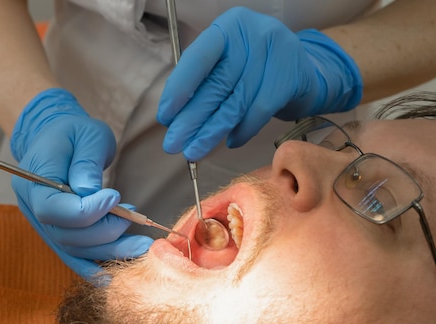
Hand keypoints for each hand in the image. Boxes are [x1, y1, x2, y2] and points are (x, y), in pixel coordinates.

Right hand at [11, 88, 152, 278]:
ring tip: (141, 245)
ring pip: (73, 250)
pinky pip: (73, 256)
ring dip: (109, 252)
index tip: (115, 198)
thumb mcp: (86, 134)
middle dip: (104, 233)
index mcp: (32, 179)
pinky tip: (116, 275)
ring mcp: (43, 224)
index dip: (86, 211)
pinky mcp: (57, 233)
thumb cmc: (73, 132)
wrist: (57, 138)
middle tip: (134, 219)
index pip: (54, 208)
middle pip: (65, 235)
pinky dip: (93, 268)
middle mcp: (33, 207)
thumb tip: (89, 191)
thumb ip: (87, 161)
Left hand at [157, 7, 362, 160]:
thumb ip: (203, 83)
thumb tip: (174, 119)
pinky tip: (229, 142)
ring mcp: (275, 52)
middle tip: (174, 145)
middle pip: (216, 85)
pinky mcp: (290, 76)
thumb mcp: (227, 64)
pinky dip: (242, 131)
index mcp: (228, 27)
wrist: (302, 70)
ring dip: (211, 132)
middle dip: (191, 120)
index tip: (165, 117)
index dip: (179, 89)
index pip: (198, 59)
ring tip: (194, 152)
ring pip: (236, 102)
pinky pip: (258, 112)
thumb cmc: (253, 69)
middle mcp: (252, 34)